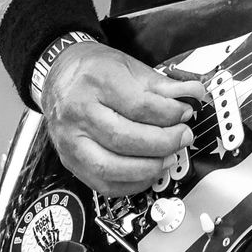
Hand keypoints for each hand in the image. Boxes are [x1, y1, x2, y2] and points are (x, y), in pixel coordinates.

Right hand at [40, 41, 205, 196]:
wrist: (59, 76)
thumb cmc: (93, 70)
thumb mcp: (129, 66)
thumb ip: (162, 84)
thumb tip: (193, 93)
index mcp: (95, 82)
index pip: (138, 106)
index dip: (169, 113)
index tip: (185, 113)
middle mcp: (78, 112)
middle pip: (124, 138)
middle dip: (162, 142)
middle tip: (182, 137)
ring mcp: (71, 140)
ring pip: (111, 166)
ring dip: (148, 168)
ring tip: (169, 158)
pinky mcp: (70, 161)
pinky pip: (102, 184)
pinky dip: (131, 184)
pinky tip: (148, 173)